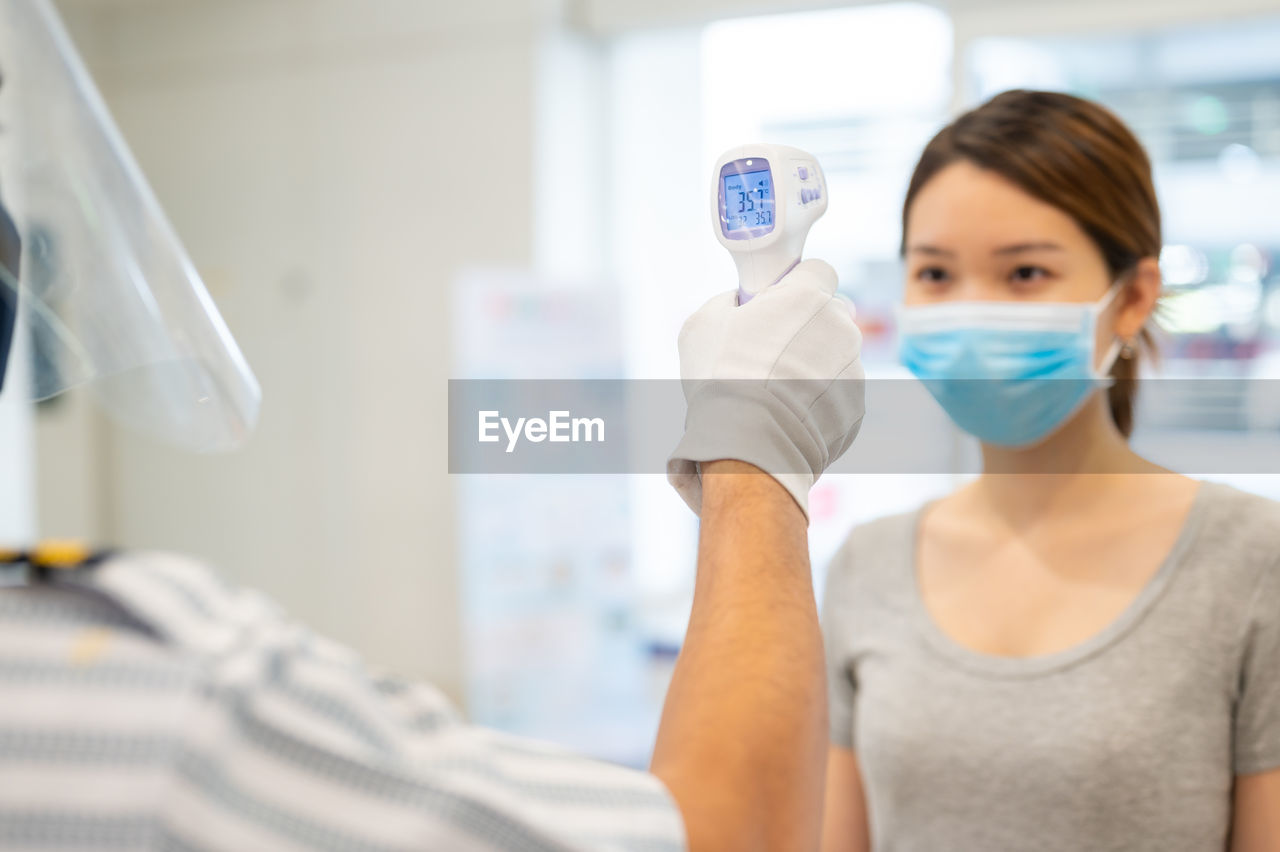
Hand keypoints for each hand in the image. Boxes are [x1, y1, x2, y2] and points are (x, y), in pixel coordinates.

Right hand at [667, 259, 864, 519]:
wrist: (748, 444)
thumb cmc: (721, 379)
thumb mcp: (702, 325)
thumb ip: (726, 301)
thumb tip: (736, 302)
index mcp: (806, 296)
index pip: (819, 270)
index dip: (798, 284)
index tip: (780, 302)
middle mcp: (840, 326)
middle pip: (833, 312)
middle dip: (811, 324)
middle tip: (777, 348)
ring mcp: (853, 367)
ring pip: (839, 353)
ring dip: (817, 363)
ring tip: (780, 390)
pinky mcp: (856, 404)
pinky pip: (841, 391)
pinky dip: (822, 398)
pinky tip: (792, 413)